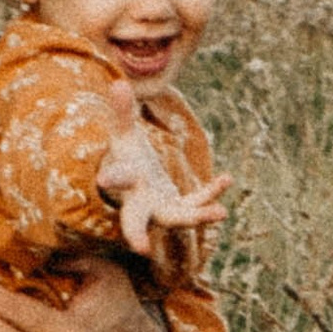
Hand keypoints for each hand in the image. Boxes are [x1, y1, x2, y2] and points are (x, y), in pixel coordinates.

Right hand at [98, 111, 231, 282]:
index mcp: (124, 183)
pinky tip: (227, 179)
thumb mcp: (124, 136)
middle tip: (140, 249)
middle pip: (137, 221)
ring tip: (221, 213)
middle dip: (137, 233)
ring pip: (179, 219)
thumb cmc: (128, 158)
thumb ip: (121, 113)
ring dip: (199, 216)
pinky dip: (212, 192)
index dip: (113, 177)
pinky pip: (198, 202)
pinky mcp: (181, 209)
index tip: (105, 178)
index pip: (117, 180)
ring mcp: (162, 210)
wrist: (139, 186)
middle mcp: (141, 203)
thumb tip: (118, 82)